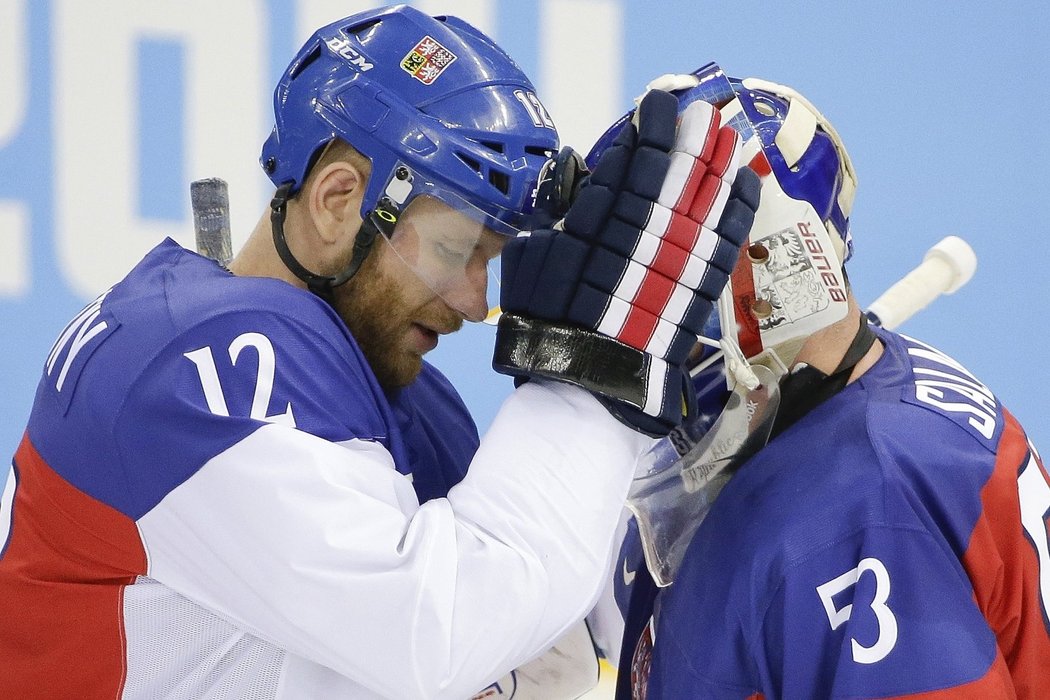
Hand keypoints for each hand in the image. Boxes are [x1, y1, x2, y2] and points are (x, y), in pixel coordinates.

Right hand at [494, 90, 759, 434]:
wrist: (582, 387)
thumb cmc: (546, 328)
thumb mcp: (529, 265)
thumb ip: (554, 221)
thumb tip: (580, 182)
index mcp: (592, 228)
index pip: (625, 169)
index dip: (644, 135)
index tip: (654, 109)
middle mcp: (635, 239)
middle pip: (668, 178)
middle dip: (685, 140)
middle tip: (699, 112)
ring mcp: (671, 265)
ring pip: (700, 201)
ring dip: (717, 164)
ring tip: (728, 133)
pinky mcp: (697, 291)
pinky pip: (724, 240)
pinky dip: (738, 209)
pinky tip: (747, 180)